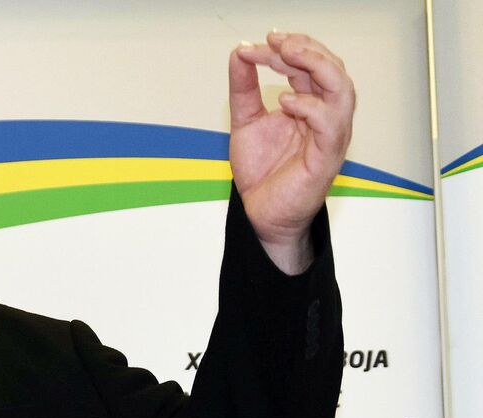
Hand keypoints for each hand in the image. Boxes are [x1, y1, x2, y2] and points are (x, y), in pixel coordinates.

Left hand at [229, 32, 355, 273]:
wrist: (259, 214)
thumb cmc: (262, 173)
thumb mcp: (245, 121)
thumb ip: (243, 88)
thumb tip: (239, 53)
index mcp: (311, 105)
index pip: (311, 64)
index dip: (292, 46)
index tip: (264, 39)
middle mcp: (326, 117)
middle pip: (332, 69)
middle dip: (306, 48)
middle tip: (277, 41)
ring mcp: (330, 136)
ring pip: (342, 90)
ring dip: (316, 67)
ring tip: (286, 57)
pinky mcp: (327, 158)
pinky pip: (330, 125)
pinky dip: (311, 107)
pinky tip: (285, 102)